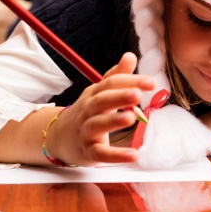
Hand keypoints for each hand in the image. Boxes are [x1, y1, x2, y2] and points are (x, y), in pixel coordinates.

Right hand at [48, 52, 154, 166]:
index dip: (130, 81)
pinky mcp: (88, 152)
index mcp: (94, 94)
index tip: (151, 82)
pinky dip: (116, 155)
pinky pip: (101, 153)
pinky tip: (133, 155)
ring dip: (114, 121)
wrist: (59, 137)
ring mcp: (86, 131)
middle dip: (120, 97)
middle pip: (102, 101)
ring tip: (132, 118)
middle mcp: (88, 111)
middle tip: (138, 94)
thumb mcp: (99, 92)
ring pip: (98, 125)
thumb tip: (130, 56)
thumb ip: (117, 76)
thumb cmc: (87, 112)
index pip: (111, 84)